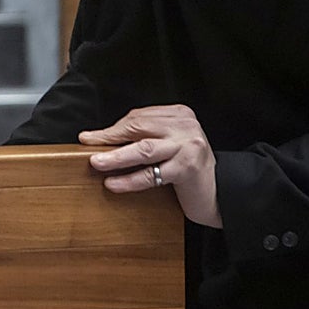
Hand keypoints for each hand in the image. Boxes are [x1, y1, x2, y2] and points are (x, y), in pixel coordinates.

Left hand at [79, 104, 221, 227]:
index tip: (90, 136)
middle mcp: (186, 126)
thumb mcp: (169, 145)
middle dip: (109, 138)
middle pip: (138, 128)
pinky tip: (114, 183)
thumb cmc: (188, 169)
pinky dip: (129, 180)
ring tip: (96, 162)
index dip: (112, 128)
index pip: (139, 117)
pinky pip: (151, 174)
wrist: (220, 194)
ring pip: (143, 149)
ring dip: (115, 157)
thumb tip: (103, 140)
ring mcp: (189, 145)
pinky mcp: (188, 168)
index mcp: (179, 114)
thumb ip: (146, 137)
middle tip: (88, 145)